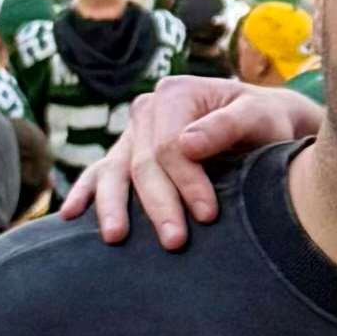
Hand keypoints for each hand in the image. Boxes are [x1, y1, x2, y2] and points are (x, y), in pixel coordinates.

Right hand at [64, 75, 319, 246]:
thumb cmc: (266, 120)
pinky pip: (100, 174)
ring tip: (115, 237)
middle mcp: (146, 109)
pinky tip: (70, 215)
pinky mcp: (127, 155)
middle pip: (142, 163)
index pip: (169, 145)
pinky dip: (85, 193)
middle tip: (174, 241)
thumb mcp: (259, 116)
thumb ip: (226, 126)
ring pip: (114, 171)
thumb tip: (187, 144)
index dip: (185, 182)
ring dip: (112, 206)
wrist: (262, 124)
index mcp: (175, 94)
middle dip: (157, 205)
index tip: (208, 215)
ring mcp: (133, 134)